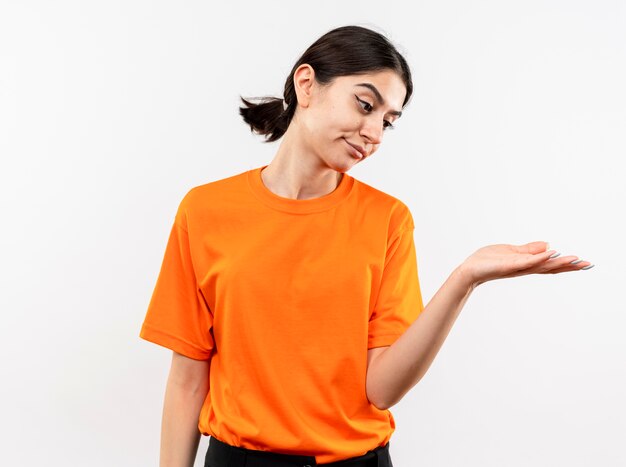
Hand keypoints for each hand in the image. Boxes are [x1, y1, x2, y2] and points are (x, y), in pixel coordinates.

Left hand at [459, 241, 593, 287]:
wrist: (470, 270)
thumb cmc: (487, 261)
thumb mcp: (511, 251)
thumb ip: (529, 249)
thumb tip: (548, 245)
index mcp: (526, 264)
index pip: (550, 265)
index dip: (567, 264)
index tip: (584, 263)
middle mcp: (525, 268)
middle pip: (551, 268)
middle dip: (569, 266)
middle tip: (588, 265)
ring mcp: (517, 267)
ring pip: (542, 265)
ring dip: (559, 262)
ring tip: (575, 259)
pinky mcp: (509, 265)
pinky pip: (526, 261)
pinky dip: (539, 257)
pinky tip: (551, 253)